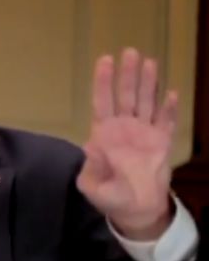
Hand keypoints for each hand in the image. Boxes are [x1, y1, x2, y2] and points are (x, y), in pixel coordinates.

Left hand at [76, 48, 177, 239]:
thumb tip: (90, 146)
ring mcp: (144, 133)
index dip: (103, 82)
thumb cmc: (110, 197)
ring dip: (148, 83)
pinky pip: (166, 121)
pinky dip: (168, 108)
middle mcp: (124, 129)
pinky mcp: (162, 141)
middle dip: (127, 74)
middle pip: (125, 96)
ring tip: (149, 62)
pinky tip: (170, 92)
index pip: (102, 103)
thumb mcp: (92, 186)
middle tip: (130, 52)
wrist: (136, 209)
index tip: (105, 60)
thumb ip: (90, 168)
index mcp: (104, 136)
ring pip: (146, 102)